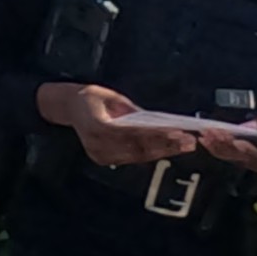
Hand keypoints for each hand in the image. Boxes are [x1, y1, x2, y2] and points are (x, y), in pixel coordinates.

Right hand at [38, 83, 197, 166]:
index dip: (156, 134)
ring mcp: (99, 154)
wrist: (68, 106)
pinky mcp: (102, 159)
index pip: (132, 132)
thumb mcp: (111, 96)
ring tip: (184, 145)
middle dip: (166, 145)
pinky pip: (131, 158)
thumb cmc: (91, 98)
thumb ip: (131, 110)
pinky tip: (167, 148)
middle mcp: (96, 144)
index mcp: (97, 124)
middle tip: (188, 141)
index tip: (177, 131)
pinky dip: (150, 153)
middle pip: (138, 147)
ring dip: (162, 151)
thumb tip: (155, 119)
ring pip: (137, 156)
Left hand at [196, 105, 256, 184]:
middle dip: (225, 149)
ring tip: (206, 137)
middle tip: (206, 135)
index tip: (223, 137)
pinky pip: (248, 160)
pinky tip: (218, 142)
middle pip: (248, 162)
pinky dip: (232, 151)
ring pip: (245, 163)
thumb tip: (246, 129)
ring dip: (224, 151)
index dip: (241, 148)